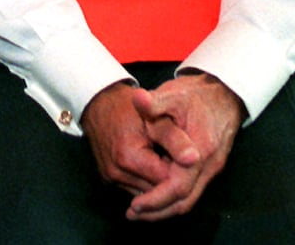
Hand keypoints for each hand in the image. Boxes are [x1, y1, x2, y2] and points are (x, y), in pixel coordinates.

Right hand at [81, 80, 198, 201]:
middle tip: (176, 156)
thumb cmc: (129, 107)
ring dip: (159, 180)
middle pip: (157, 189)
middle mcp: (116, 172)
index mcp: (128, 157)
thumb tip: (195, 159)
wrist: (99, 103)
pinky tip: (152, 161)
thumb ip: (176, 140)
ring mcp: (111, 177)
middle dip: (170, 177)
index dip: (180, 169)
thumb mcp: (156, 118)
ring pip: (147, 192)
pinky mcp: (108, 179)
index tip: (186, 155)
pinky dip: (147, 178)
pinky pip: (136, 187)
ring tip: (164, 157)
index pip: (167, 180)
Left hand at [122, 72, 244, 221]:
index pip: (178, 187)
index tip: (134, 205)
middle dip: (157, 211)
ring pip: (189, 199)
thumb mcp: (173, 95)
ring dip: (164, 207)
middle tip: (132, 214)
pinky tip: (155, 195)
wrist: (223, 93)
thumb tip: (138, 99)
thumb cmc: (196, 95)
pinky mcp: (209, 167)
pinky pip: (192, 191)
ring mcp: (211, 168)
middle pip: (184, 201)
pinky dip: (173, 197)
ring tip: (139, 210)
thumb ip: (154, 102)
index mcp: (200, 150)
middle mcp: (209, 165)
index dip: (155, 199)